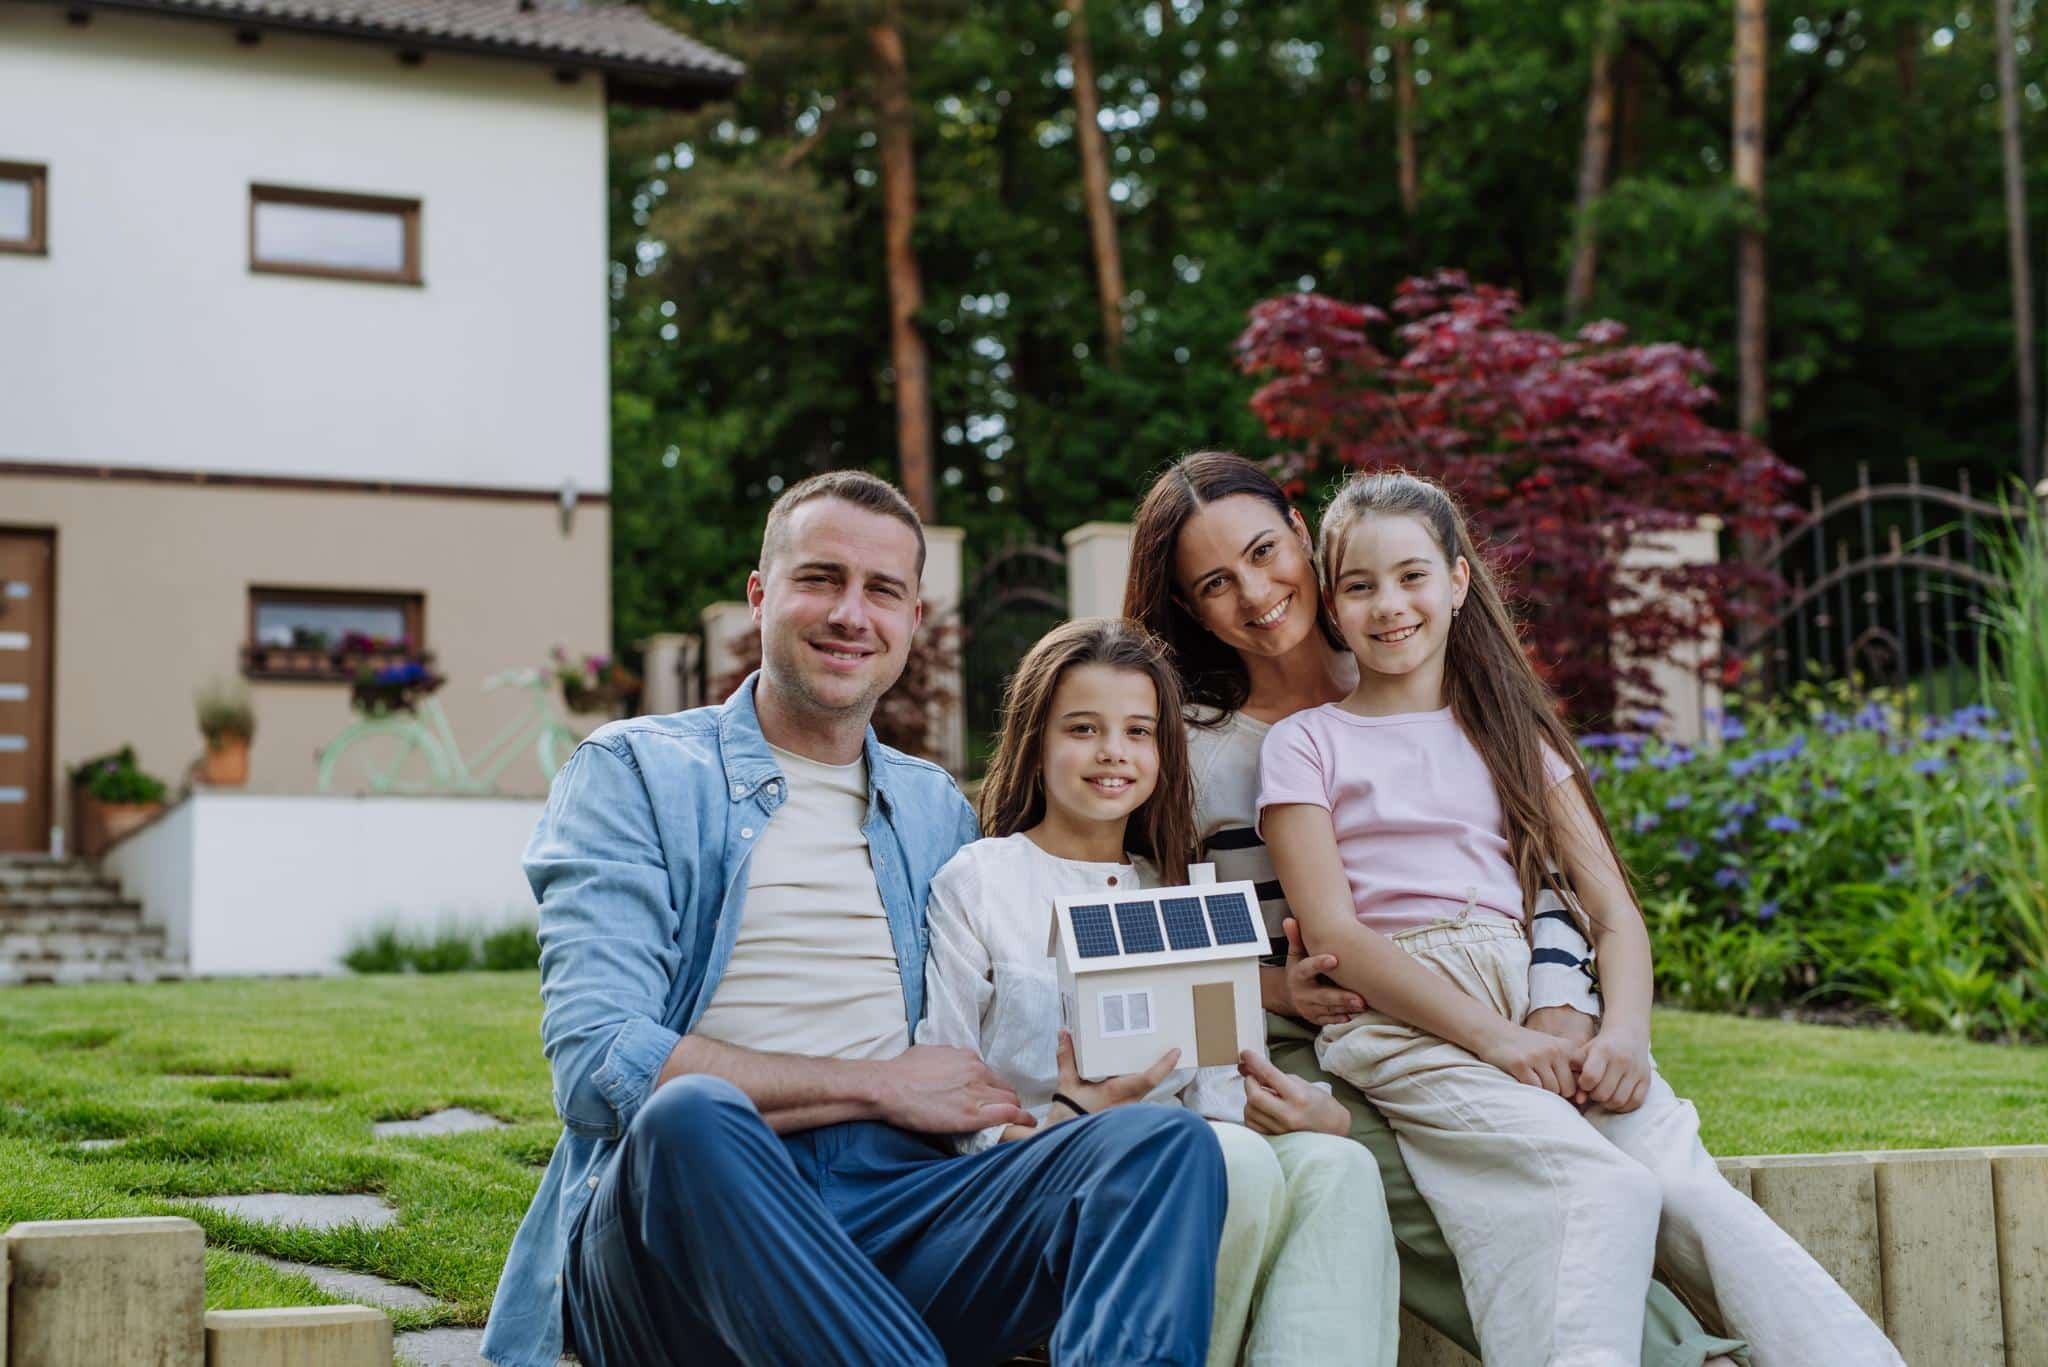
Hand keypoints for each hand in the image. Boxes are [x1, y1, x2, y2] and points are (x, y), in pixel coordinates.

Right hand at [871, 1045, 1032, 1133]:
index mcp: (967, 1058)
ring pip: (1010, 1101)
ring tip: (1017, 1123)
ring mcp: (977, 1092)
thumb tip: (951, 1065)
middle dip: (1007, 1100)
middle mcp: (977, 1071)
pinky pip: (1009, 1114)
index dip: (993, 1089)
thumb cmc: (901, 1071)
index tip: (991, 1098)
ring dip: (1014, 1111)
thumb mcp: (929, 1054)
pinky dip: (1021, 1119)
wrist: (888, 1087)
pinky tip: (1027, 1125)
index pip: (991, 1075)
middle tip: (1004, 1113)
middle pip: (1005, 1088)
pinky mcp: (974, 1114)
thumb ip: (948, 1060)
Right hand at [1056, 1031, 1178, 1114]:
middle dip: (1161, 1066)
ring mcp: (1128, 1111)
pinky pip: (1139, 1097)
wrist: (1066, 1137)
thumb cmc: (1068, 1113)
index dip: (1164, 1065)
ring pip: (1146, 1090)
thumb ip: (1066, 1058)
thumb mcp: (1067, 1084)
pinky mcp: (1125, 1116)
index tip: (1176, 1051)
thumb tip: (1065, 1034)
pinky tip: (1135, 1075)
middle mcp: (1127, 1103)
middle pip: (1151, 1082)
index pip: (1148, 1079)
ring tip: (1156, 1057)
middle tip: (1169, 1047)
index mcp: (1116, 1092)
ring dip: (1152, 1075)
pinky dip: (1140, 1084)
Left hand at [1238, 1050, 1348, 1136]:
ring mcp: (1281, 1129)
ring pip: (1250, 1111)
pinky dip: (1252, 1113)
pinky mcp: (1275, 1139)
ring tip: (1262, 1094)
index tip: (1245, 1054)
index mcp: (1298, 1097)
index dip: (1254, 1061)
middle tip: (1253, 1077)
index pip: (1269, 1075)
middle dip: (1249, 1083)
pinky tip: (1261, 1108)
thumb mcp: (1301, 1084)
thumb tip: (1251, 1068)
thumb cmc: (1319, 1103)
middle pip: (1254, 1096)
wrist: (1332, 1128)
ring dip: (1250, 1098)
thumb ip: (1275, 1077)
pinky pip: (1252, 1124)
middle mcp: (1288, 1115)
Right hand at [1279, 917, 1365, 1025]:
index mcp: (1297, 975)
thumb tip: (1289, 920)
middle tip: (1360, 998)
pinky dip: (1340, 1018)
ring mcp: (1308, 1008)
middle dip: (1341, 998)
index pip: (1307, 969)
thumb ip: (1296, 938)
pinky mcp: (1314, 1019)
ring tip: (1363, 1005)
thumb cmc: (1298, 970)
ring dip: (1346, 1008)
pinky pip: (1329, 1020)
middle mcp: (1301, 993)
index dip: (1319, 964)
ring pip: (1329, 1010)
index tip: (1334, 959)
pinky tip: (1353, 1015)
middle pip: (1322, 996)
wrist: (1289, 994)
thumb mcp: (1295, 954)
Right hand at [1525, 1005, 1598, 1104]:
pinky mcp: (1521, 1064)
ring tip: (1533, 1080)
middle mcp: (1555, 1050)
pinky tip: (1523, 1079)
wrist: (1494, 1032)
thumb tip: (1581, 1098)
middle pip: (1568, 1088)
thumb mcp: (1551, 1048)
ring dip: (1543, 1091)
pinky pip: (1535, 1088)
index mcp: (1566, 1047)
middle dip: (1558, 1092)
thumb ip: (1568, 1066)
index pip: (1583, 1077)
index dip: (1574, 1087)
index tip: (1563, 1087)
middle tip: (1545, 1085)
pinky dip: (1531, 1089)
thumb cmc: (1526, 1046)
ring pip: (1552, 1090)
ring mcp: (1538, 1056)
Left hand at [1574, 1027, 1650, 1112]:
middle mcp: (1621, 1060)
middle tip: (1593, 1091)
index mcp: (1603, 1050)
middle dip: (1594, 1096)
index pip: (1591, 1077)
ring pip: (1619, 1100)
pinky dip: (1624, 1106)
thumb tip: (1579, 1100)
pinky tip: (1616, 1099)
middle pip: (1603, 1093)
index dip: (1584, 1085)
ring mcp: (1636, 1070)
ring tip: (1604, 1095)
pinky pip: (1635, 1102)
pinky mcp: (1646, 1079)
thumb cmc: (1599, 1048)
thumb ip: (1575, 1074)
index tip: (1584, 1082)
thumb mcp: (1583, 1053)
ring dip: (1607, 1103)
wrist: (1627, 1035)